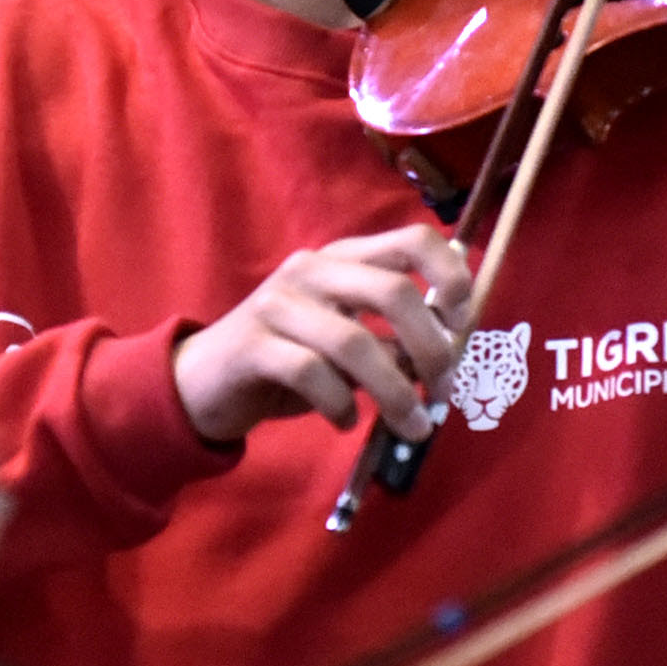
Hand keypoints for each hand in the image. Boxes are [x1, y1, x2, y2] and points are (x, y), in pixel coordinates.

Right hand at [170, 226, 468, 444]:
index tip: (464, 321)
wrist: (202, 385)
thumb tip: (450, 356)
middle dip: (431, 348)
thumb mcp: (346, 345)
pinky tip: (345, 422)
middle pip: (392, 291)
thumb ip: (391, 340)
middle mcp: (313, 270)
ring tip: (412, 426)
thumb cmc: (287, 363)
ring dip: (395, 392)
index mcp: (343, 259)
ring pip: (354, 341)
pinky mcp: (252, 345)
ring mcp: (278, 304)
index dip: (450, 274)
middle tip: (443, 390)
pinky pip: (312, 374)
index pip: (412, 239)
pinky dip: (340, 405)